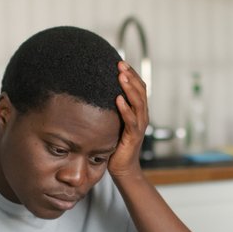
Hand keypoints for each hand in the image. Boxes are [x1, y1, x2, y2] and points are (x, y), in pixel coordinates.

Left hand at [109, 61, 148, 176]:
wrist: (123, 168)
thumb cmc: (115, 145)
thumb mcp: (112, 123)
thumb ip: (108, 109)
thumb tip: (91, 93)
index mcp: (138, 111)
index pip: (139, 88)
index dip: (132, 74)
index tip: (121, 62)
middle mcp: (141, 116)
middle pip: (141, 91)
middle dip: (131, 76)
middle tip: (120, 64)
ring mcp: (139, 126)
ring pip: (138, 103)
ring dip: (130, 88)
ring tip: (121, 76)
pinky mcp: (134, 136)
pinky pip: (131, 120)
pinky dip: (126, 109)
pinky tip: (118, 99)